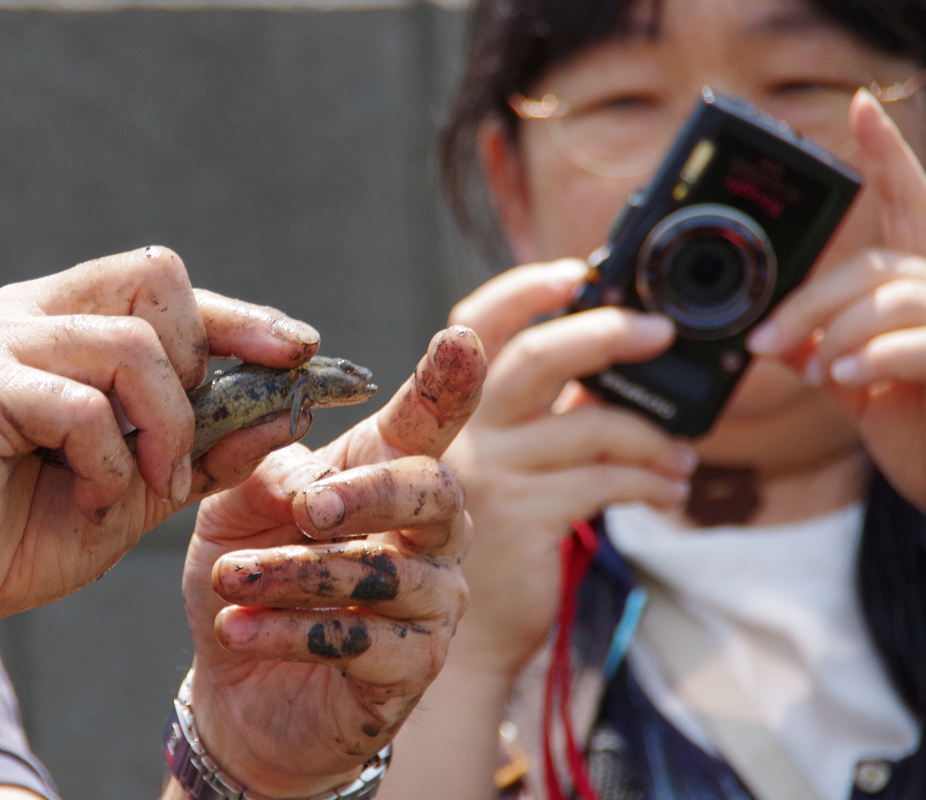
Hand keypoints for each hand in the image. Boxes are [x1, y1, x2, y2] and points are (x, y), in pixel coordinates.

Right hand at [0, 246, 320, 641]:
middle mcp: (33, 313)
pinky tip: (89, 498)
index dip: (242, 315)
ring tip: (144, 487)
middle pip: (157, 281)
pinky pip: (82, 407)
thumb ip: (207, 448)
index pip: (170, 284)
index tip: (301, 350)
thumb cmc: (27, 530)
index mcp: (69, 321)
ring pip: (131, 347)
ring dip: (162, 430)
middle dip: (198, 371)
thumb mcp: (142, 487)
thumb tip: (288, 413)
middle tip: (179, 451)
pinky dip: (107, 464)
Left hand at [178, 326, 483, 797]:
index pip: (427, 423)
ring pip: (385, 573)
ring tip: (229, 578)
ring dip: (297, 573)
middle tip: (304, 506)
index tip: (461, 338)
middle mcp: (428, 533)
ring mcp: (430, 601)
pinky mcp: (411, 667)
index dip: (448, 383)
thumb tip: (296, 473)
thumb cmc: (247, 576)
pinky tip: (236, 628)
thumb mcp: (231, 514)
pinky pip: (363, 640)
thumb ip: (261, 475)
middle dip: (369, 492)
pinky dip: (291, 630)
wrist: (235, 685)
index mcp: (386, 476)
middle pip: (433, 491)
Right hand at [442, 260, 695, 676]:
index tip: (575, 272)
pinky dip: (651, 480)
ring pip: (591, 424)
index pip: (475, 327)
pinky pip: (607, 479)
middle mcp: (464, 434)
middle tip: (658, 331)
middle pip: (536, 358)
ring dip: (654, 436)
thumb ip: (540, 421)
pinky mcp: (525, 516)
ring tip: (684, 459)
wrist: (464, 639)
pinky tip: (668, 492)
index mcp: (455, 411)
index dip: (522, 291)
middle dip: (603, 334)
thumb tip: (613, 373)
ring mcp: (492, 474)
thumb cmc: (491, 545)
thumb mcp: (500, 471)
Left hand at [748, 90, 925, 511]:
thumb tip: (771, 339)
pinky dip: (872, 356)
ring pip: (890, 296)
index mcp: (920, 284)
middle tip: (762, 342)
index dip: (885, 155)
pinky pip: (918, 342)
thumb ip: (820, 350)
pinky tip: (843, 377)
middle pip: (871, 265)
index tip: (857, 108)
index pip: (907, 203)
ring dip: (834, 332)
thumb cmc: (916, 430)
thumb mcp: (855, 384)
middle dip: (807, 302)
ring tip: (811, 367)